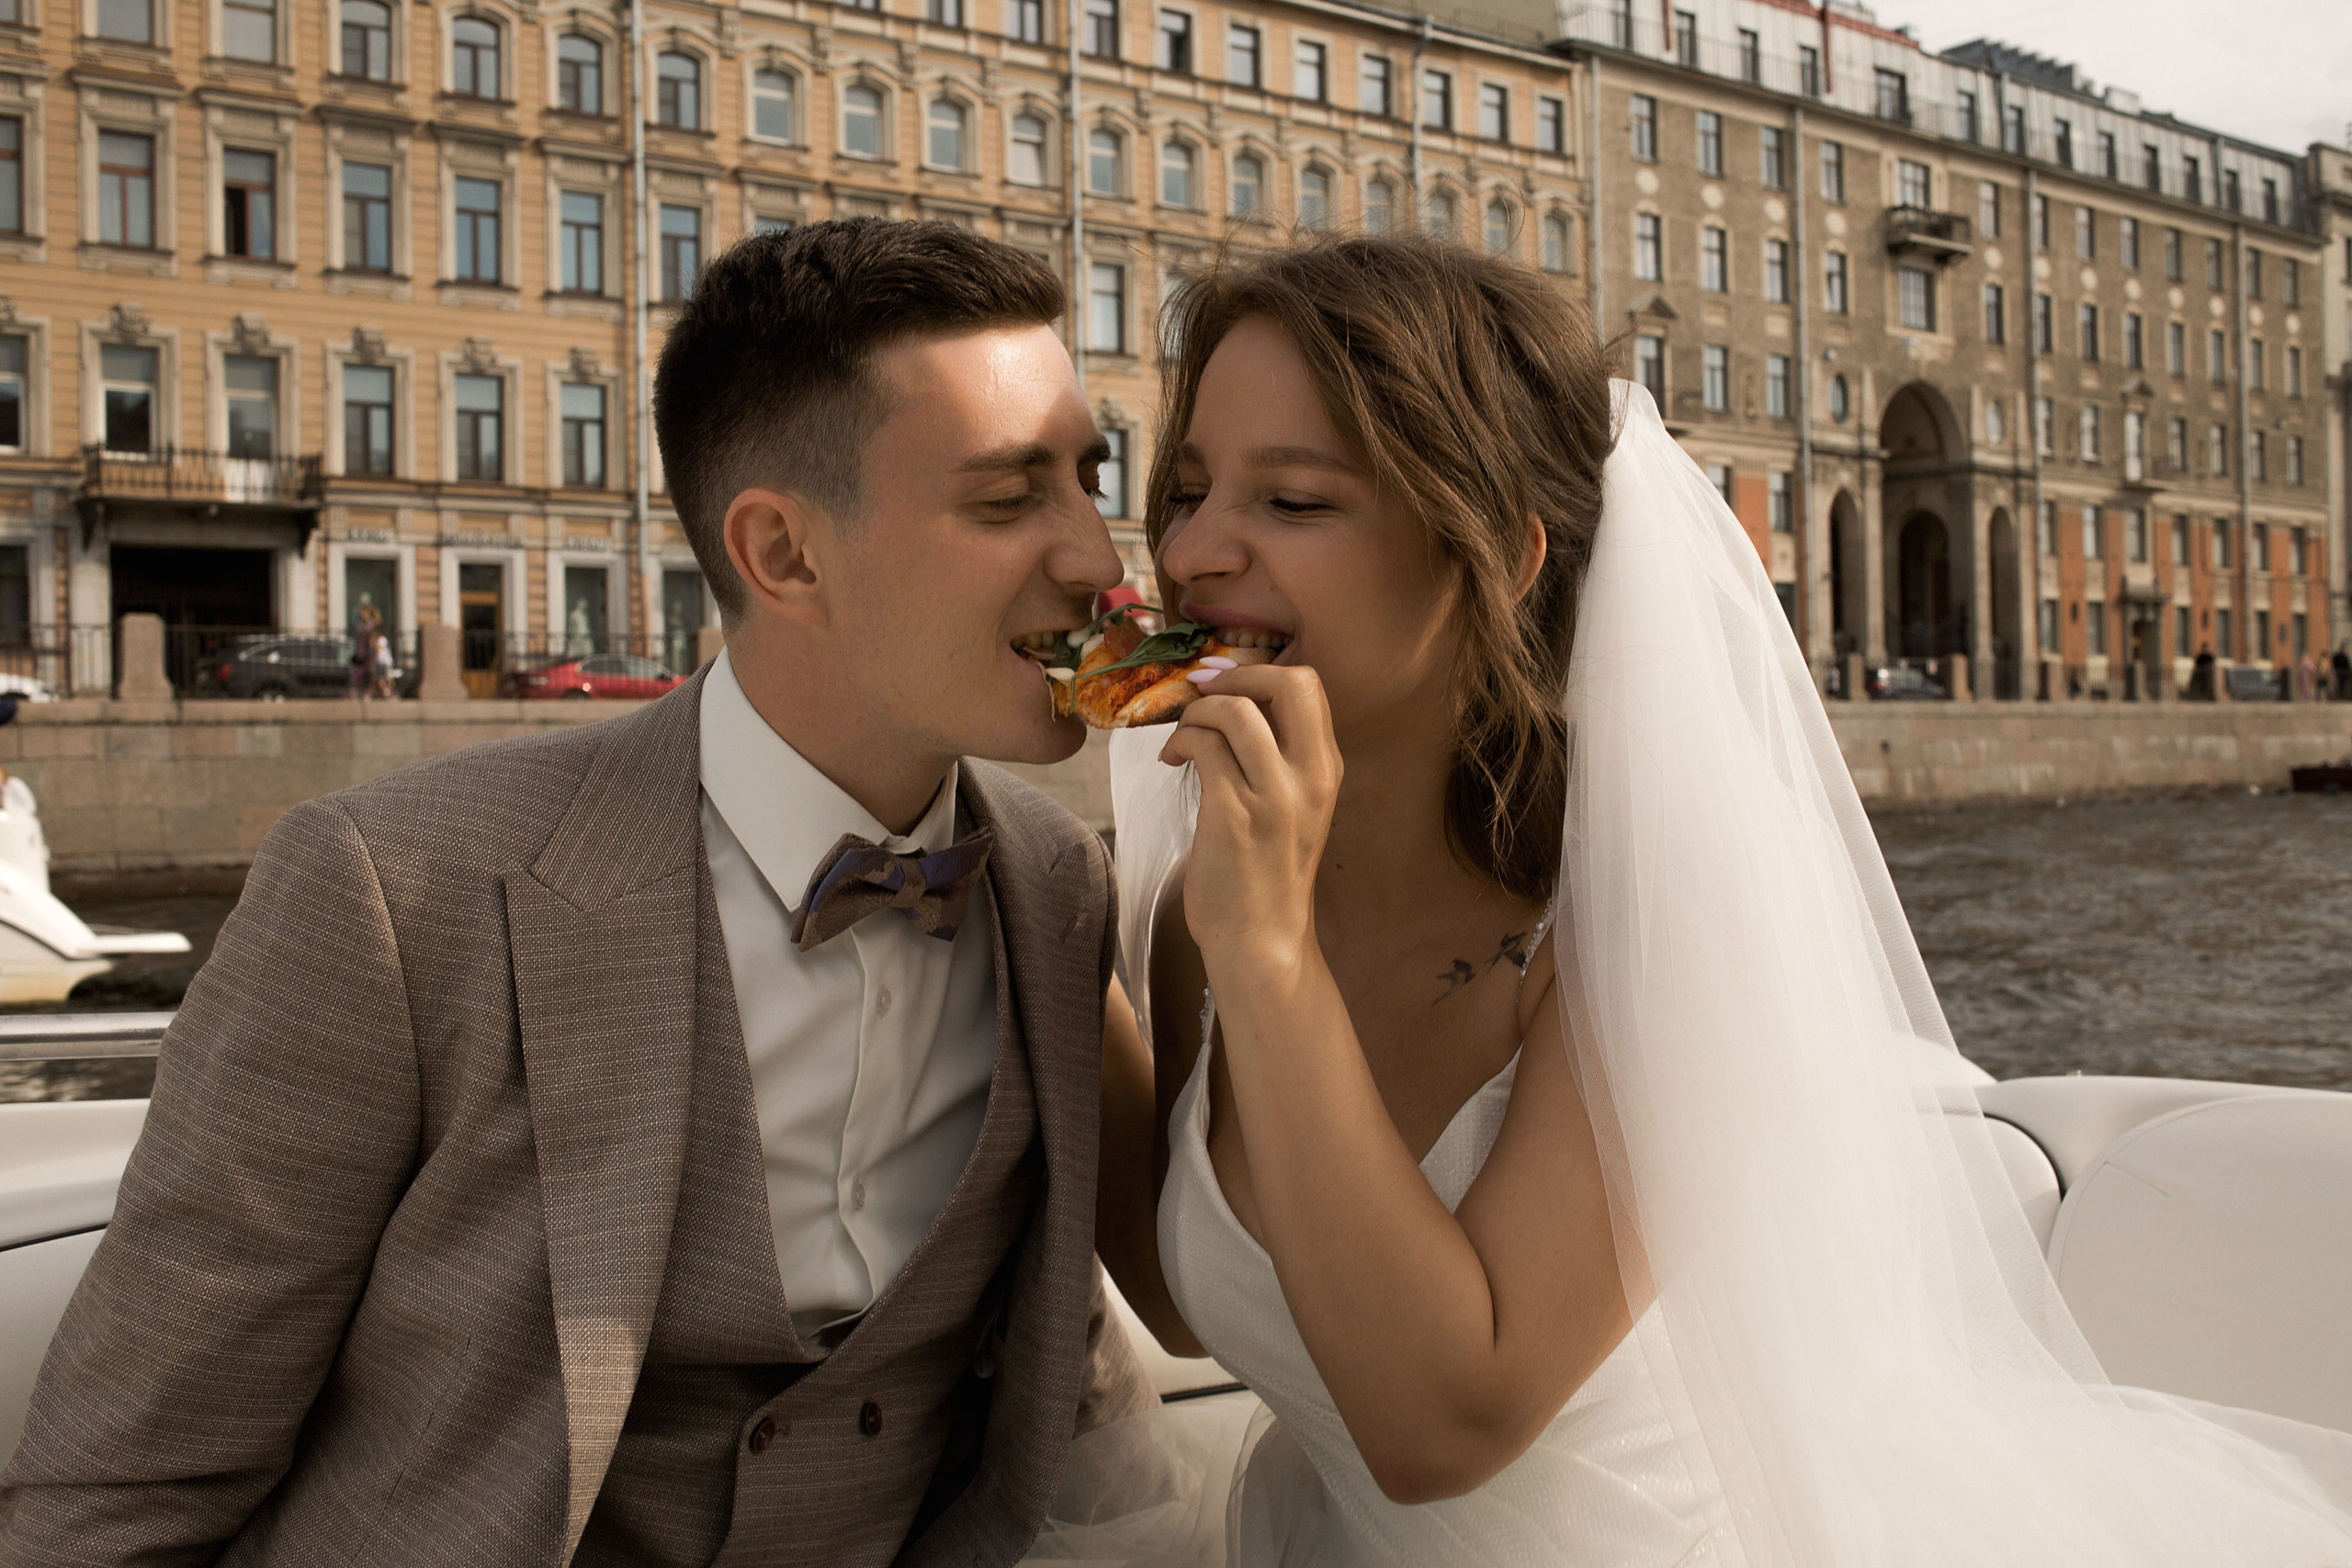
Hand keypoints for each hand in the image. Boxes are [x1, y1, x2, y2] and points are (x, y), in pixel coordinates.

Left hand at [1158, 664, 1341, 970]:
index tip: (1224, 685)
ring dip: (1195, 713)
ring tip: (1181, 738)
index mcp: (1325, 769)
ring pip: (1233, 710)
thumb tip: (1230, 701)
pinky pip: (1202, 746)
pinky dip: (1179, 742)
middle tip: (1202, 695)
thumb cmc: (1265, 873)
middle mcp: (1308, 777)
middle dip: (1234, 675)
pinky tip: (1171, 761)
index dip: (1258, 670)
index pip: (1307, 685)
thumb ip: (1277, 757)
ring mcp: (1274, 796)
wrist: (1261, 939)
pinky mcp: (1233, 815)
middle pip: (1286, 682)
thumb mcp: (1292, 806)